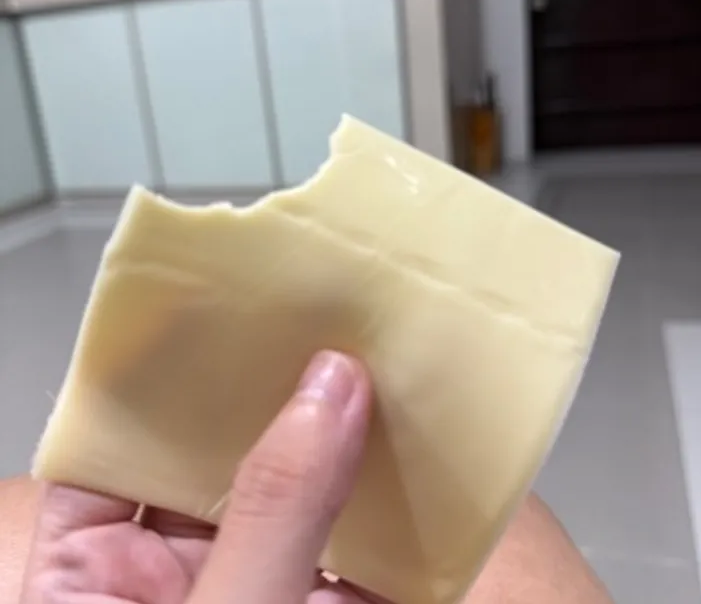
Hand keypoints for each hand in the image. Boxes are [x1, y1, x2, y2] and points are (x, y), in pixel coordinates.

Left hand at [21, 350, 387, 603]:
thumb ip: (273, 515)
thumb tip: (331, 387)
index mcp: (98, 574)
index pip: (122, 443)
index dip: (166, 371)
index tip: (217, 303)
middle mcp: (181, 573)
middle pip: (228, 453)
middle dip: (276, 389)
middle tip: (317, 314)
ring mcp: (264, 587)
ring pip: (303, 491)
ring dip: (345, 435)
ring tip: (376, 354)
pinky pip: (366, 542)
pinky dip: (398, 500)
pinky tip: (423, 440)